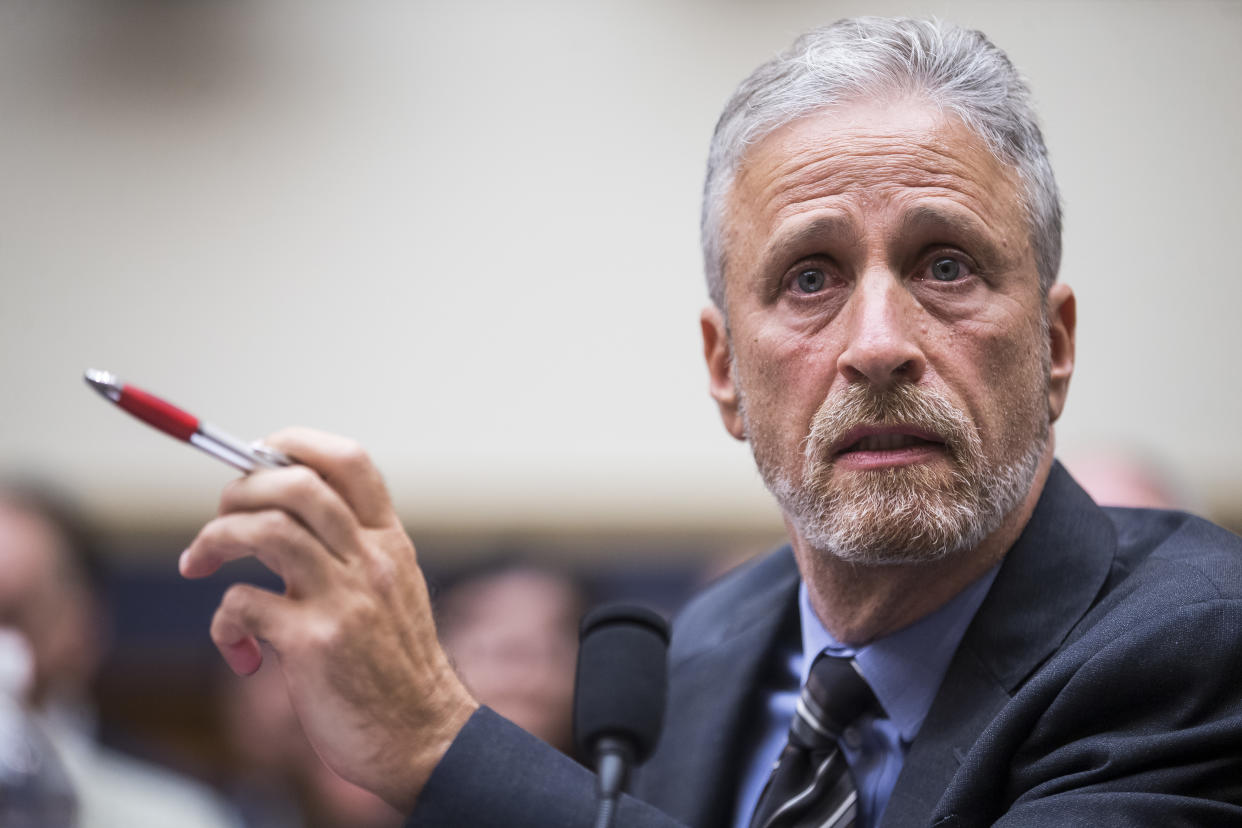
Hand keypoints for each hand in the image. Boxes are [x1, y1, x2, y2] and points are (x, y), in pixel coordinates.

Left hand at [180, 427, 477, 813]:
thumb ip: (348, 551)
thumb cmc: (394, 666)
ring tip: (198, 563)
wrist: (422, 735)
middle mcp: (371, 560)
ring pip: (266, 530)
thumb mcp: (390, 590)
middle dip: (240, 488)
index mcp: (389, 541)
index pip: (349, 459)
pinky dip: (223, 623)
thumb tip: (276, 514)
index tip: (257, 458)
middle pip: (297, 484)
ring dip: (214, 538)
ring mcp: (345, 598)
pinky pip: (242, 605)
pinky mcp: (314, 642)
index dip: (293, 443)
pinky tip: (240, 649)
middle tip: (221, 517)